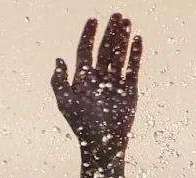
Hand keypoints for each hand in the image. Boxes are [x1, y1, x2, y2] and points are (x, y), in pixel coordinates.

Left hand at [51, 13, 142, 154]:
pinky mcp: (129, 90)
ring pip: (119, 55)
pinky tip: (137, 40)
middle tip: (116, 16)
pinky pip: (133, 68)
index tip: (93, 21)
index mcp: (83, 80)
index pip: (85, 52)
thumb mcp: (66, 103)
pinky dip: (135, 54)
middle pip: (104, 50)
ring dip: (122, 39)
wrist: (104, 142)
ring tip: (126, 22)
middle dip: (109, 32)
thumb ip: (59, 82)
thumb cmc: (82, 125)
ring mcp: (115, 83)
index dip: (88, 36)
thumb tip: (59, 60)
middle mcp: (99, 79)